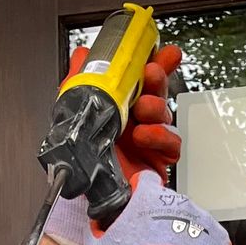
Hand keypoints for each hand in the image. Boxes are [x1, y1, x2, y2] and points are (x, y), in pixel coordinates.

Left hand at [45, 42, 184, 244]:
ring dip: (156, 107)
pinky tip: (144, 136)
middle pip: (159, 92)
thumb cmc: (82, 157)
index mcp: (120, 105)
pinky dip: (160, 137)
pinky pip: (171, 146)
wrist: (85, 193)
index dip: (158, 62)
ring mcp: (148, 142)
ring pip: (166, 115)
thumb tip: (83, 54)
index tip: (165, 51)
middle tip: (151, 72)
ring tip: (141, 110)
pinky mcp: (157, 163)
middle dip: (158, 78)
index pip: (143, 79)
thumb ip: (79, 79)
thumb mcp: (74, 109)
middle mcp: (136, 121)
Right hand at [82, 171, 229, 244]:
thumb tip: (97, 223)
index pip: (144, 179)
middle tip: (148, 243)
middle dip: (157, 218)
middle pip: (166, 202)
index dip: (137, 193)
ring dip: (178, 233)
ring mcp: (202, 220)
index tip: (135, 207)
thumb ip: (96, 229)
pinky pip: (205, 238)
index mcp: (149, 198)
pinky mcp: (219, 239)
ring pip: (187, 219)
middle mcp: (179, 203)